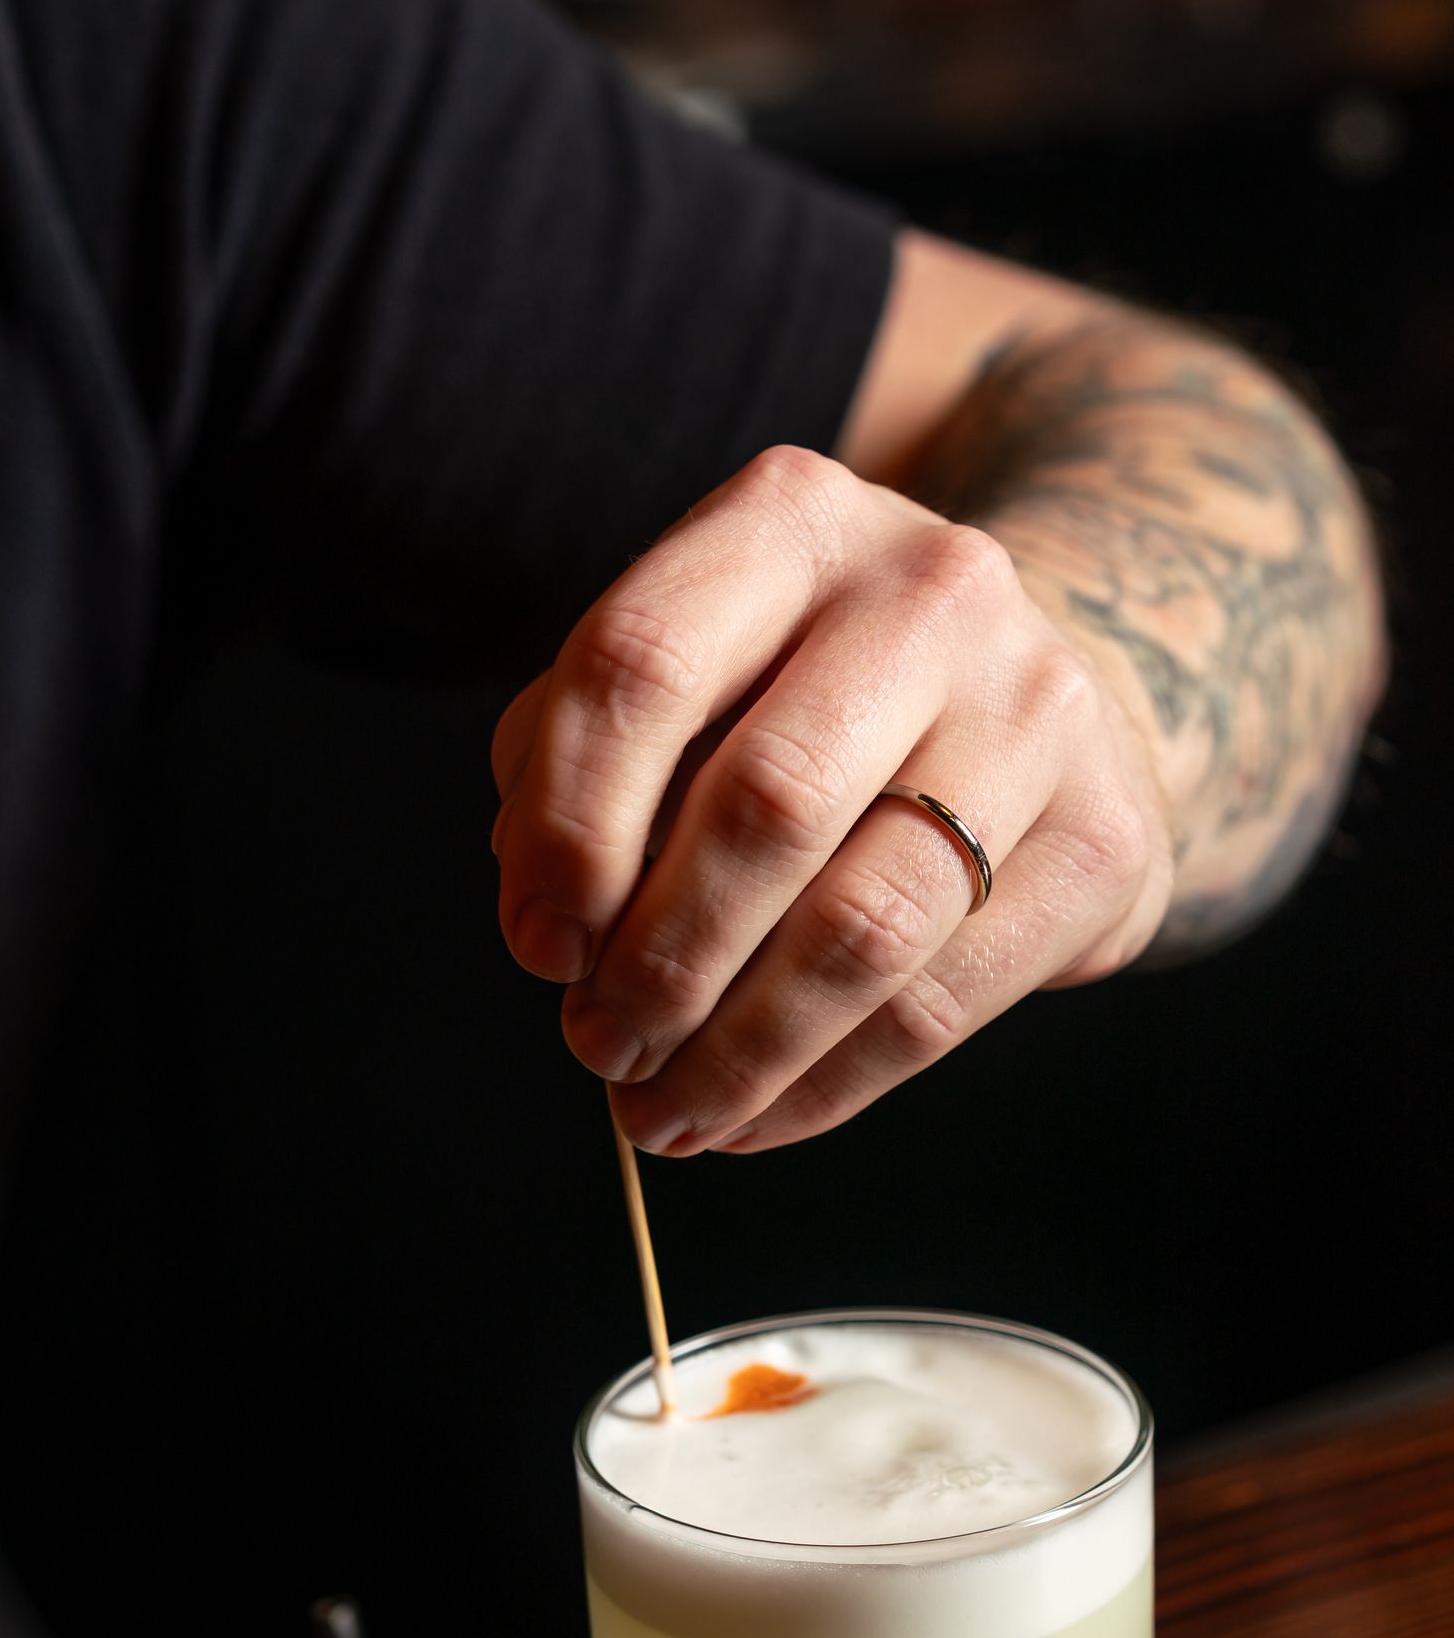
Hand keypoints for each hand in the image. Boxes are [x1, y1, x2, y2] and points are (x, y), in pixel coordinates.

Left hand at [490, 446, 1173, 1154]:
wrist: (1030, 695)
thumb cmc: (799, 698)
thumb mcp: (681, 681)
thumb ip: (573, 769)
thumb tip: (548, 926)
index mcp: (789, 520)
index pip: (641, 666)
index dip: (568, 827)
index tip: (536, 946)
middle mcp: (930, 590)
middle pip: (765, 803)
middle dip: (658, 960)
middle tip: (598, 1047)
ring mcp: (1037, 708)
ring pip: (862, 926)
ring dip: (737, 1049)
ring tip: (662, 1109)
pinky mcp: (1102, 837)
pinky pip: (939, 1004)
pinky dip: (822, 1086)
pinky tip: (751, 1117)